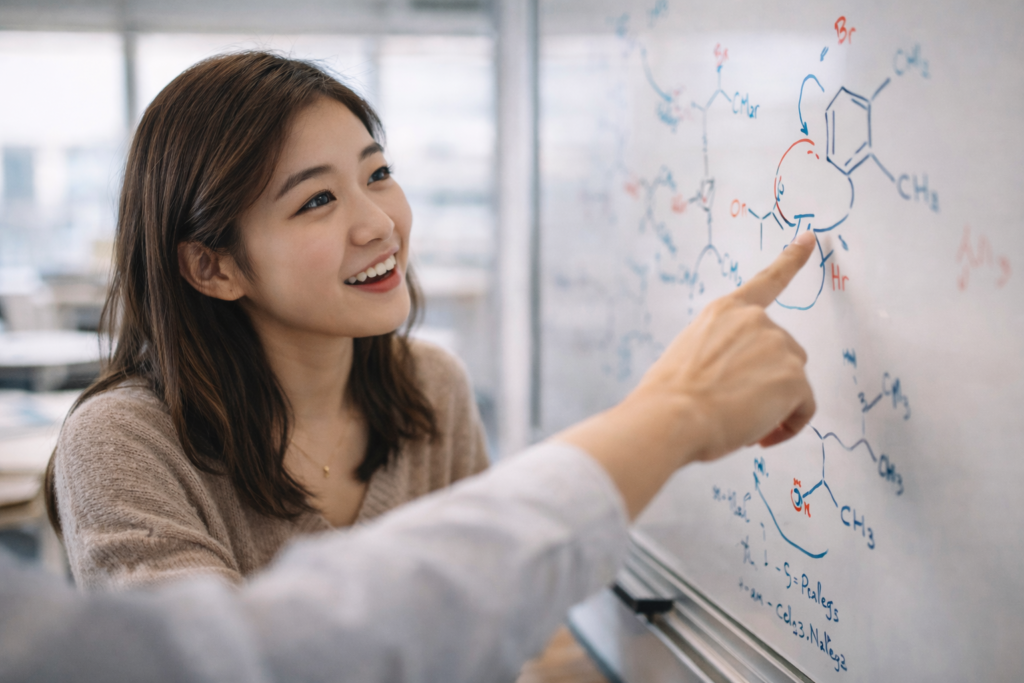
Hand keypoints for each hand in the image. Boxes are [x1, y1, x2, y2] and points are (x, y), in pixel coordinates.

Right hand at [632, 229, 816, 460]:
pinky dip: (789, 426)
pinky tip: (763, 437)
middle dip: (769, 381)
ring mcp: (778, 346)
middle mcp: (755, 321)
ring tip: (741, 424)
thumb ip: (720, 355)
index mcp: (724, 312)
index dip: (791, 260)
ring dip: (776, 405)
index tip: (810, 240)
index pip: (766, 281)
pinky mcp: (794, 378)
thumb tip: (734, 383)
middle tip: (737, 410)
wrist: (671, 417)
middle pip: (783, 352)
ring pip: (792, 382)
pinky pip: (803, 409)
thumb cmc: (667, 398)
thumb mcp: (687, 358)